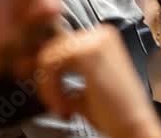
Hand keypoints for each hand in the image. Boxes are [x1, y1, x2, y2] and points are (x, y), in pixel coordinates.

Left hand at [37, 25, 160, 137]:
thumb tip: (27, 65)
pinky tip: (65, 107)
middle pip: (51, 47)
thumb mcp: (78, 86)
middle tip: (54, 103)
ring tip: (63, 107)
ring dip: (49, 88)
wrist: (133, 125)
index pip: (58, 44)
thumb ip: (58, 74)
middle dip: (45, 79)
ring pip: (49, 56)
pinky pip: (52, 65)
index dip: (44, 68)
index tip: (42, 88)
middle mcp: (100, 34)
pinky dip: (52, 90)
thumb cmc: (111, 112)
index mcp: (100, 38)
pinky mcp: (91, 52)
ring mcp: (97, 40)